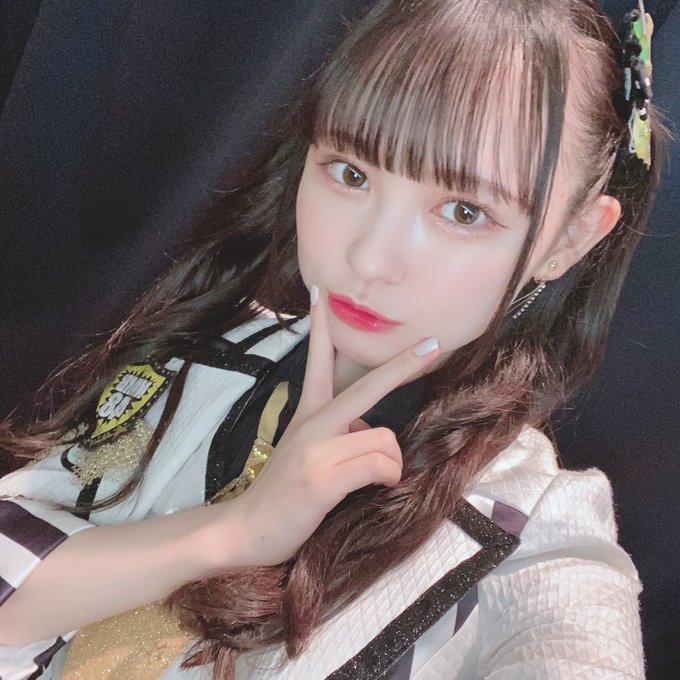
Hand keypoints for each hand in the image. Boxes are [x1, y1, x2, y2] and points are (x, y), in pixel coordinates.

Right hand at [224, 285, 439, 566]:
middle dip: (402, 365)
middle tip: (432, 343)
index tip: (321, 293)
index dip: (321, 327)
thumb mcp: (307, 452)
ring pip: (383, 438)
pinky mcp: (322, 477)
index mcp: (307, 413)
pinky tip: (378, 487)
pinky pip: (378, 465)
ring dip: (392, 463)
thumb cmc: (284, 492)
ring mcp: (316, 448)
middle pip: (366, 386)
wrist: (246, 529)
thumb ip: (338, 432)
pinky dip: (387, 477)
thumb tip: (372, 429)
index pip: (317, 361)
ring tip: (378, 479)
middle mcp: (312, 423)